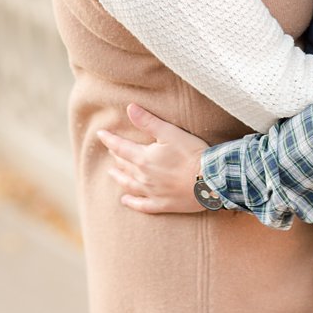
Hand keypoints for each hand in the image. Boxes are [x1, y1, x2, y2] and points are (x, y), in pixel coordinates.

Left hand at [95, 103, 210, 213]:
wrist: (211, 181)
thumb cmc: (191, 154)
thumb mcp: (170, 133)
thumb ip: (148, 121)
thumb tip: (130, 108)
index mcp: (143, 159)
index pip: (120, 147)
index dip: (109, 139)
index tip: (101, 134)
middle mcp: (143, 177)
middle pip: (124, 165)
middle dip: (116, 156)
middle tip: (112, 150)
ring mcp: (152, 192)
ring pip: (129, 184)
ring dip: (119, 177)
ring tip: (112, 172)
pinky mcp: (163, 205)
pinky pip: (142, 205)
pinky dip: (132, 202)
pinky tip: (125, 200)